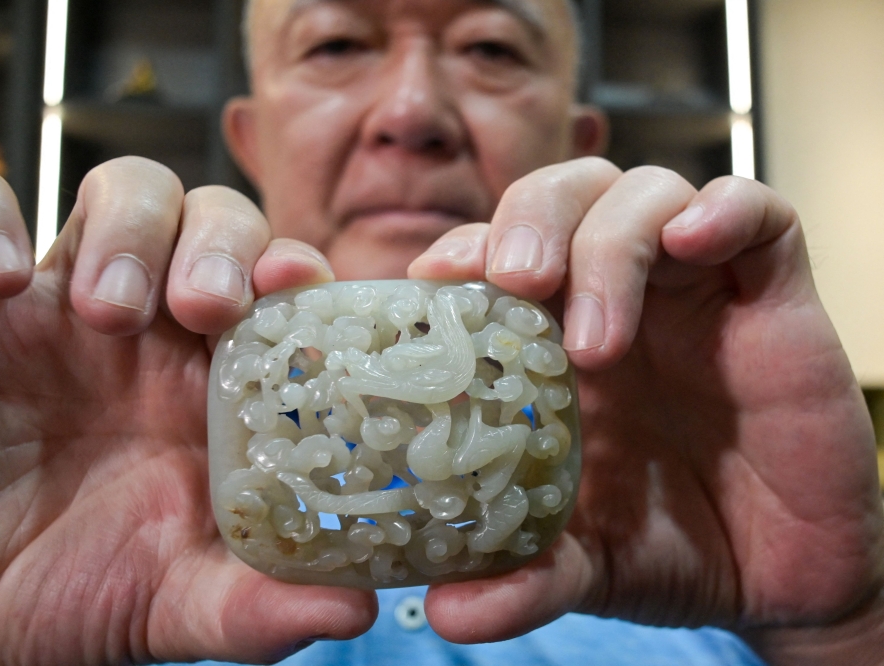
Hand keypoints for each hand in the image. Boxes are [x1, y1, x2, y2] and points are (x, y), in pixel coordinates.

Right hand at [0, 159, 375, 664]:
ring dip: (131, 229)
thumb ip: (256, 605)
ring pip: (123, 191)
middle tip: (203, 308)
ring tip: (107, 310)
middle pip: (215, 218)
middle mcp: (149, 329)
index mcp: (211, 383)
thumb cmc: (63, 596)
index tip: (297, 286)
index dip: (296, 270)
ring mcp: (57, 301)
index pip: (279, 285)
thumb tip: (356, 608)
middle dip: (221, 242)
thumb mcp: (170, 606)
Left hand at [408, 157, 883, 661]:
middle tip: (515, 279)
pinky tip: (691, 242)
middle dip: (532, 221)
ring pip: (644, 193)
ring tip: (595, 338)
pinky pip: (756, 213)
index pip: (498, 251)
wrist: (782, 576)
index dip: (463, 249)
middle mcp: (619, 297)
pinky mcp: (771, 294)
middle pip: (564, 194)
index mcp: (554, 339)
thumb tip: (446, 611)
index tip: (431, 282)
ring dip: (609, 244)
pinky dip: (721, 211)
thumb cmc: (670, 544)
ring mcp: (695, 287)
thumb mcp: (584, 561)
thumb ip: (522, 578)